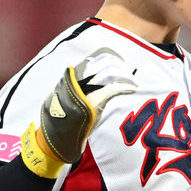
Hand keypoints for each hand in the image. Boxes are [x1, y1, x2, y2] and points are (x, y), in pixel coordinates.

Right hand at [21, 48, 136, 177]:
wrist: (57, 132)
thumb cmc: (64, 116)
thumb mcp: (69, 95)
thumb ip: (80, 85)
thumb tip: (95, 79)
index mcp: (73, 75)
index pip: (96, 58)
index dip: (111, 58)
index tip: (120, 63)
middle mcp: (80, 79)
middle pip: (106, 64)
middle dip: (121, 66)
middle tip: (129, 73)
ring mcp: (87, 89)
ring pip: (111, 74)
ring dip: (126, 76)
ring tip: (133, 81)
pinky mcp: (94, 100)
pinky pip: (114, 89)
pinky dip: (126, 87)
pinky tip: (132, 89)